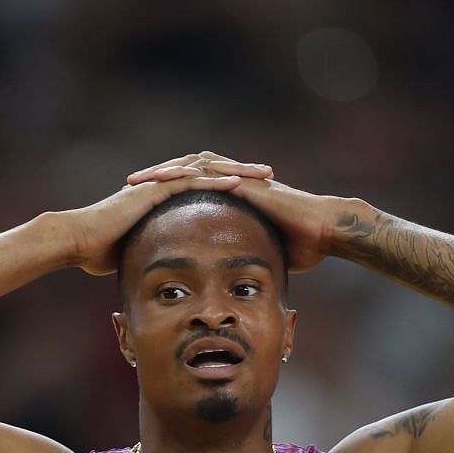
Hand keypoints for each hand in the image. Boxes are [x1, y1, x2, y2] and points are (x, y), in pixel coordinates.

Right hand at [62, 152, 271, 274]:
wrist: (78, 242)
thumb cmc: (101, 252)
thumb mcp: (139, 253)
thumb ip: (157, 255)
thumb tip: (168, 276)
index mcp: (165, 197)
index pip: (205, 185)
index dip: (233, 187)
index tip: (259, 193)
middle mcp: (164, 184)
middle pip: (212, 170)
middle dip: (242, 171)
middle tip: (271, 174)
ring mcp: (158, 183)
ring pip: (206, 169)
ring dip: (237, 170)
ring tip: (264, 174)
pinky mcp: (153, 189)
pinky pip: (189, 180)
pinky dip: (214, 180)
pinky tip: (238, 182)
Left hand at [126, 153, 351, 273]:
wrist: (325, 231)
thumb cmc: (303, 246)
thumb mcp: (263, 254)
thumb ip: (245, 261)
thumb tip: (235, 285)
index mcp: (234, 197)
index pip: (192, 190)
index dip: (166, 195)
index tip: (139, 205)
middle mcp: (234, 182)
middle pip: (186, 173)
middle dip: (156, 179)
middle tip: (129, 187)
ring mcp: (240, 179)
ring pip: (193, 166)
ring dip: (164, 172)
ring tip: (138, 180)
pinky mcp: (247, 181)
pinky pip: (211, 172)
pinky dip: (187, 173)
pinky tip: (166, 179)